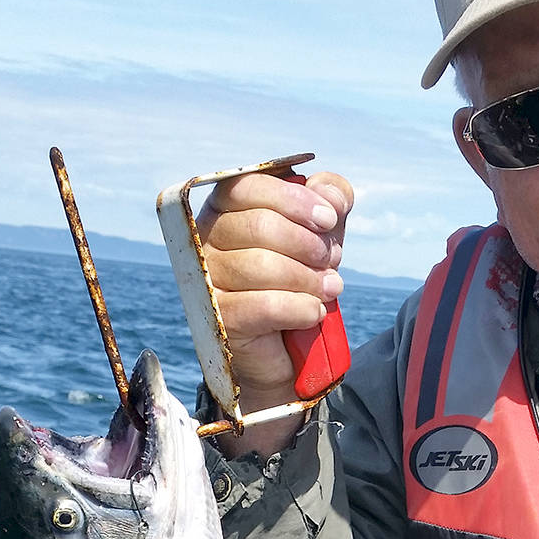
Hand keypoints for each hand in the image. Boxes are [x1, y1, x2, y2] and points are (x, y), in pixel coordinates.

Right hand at [198, 168, 353, 456]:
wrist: (287, 351)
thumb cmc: (298, 278)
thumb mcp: (320, 232)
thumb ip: (329, 199)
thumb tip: (332, 194)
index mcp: (224, 209)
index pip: (248, 187)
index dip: (294, 200)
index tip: (329, 219)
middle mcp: (205, 240)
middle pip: (259, 226)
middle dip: (308, 243)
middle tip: (332, 261)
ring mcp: (207, 281)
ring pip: (261, 266)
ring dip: (308, 278)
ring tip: (332, 288)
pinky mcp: (219, 319)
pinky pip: (263, 306)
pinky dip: (300, 308)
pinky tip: (316, 311)